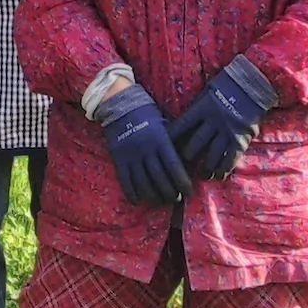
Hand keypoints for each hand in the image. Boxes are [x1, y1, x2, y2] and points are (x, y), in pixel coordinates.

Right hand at [94, 84, 190, 207]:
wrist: (119, 105)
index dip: (183, 183)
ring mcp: (131, 156)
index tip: (189, 193)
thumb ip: (172, 143)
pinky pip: (125, 182)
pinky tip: (138, 201)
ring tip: (160, 202)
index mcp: (161, 141)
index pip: (174, 168)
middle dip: (170, 193)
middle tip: (175, 199)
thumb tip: (186, 161)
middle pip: (160, 179)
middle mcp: (147, 151)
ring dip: (154, 196)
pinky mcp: (118, 160)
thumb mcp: (164, 125)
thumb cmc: (146, 114)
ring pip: (144, 184)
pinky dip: (132, 194)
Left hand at [169, 55, 277, 179]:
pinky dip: (223, 169)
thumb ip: (197, 108)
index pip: (182, 125)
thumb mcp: (207, 93)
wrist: (253, 87)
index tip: (164, 148)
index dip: (172, 138)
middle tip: (183, 164)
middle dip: (187, 156)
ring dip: (205, 168)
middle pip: (195, 144)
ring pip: (212, 155)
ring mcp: (228, 131)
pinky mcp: (241, 140)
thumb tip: (180, 123)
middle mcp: (213, 121)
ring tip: (202, 175)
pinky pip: (230, 159)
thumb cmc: (226, 89)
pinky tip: (219, 175)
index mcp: (202, 108)